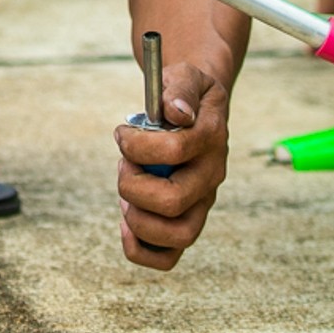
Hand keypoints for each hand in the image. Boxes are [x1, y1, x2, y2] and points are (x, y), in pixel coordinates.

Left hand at [114, 65, 229, 270]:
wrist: (200, 110)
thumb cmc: (185, 95)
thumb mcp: (185, 76)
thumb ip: (180, 88)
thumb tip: (175, 112)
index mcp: (211, 137)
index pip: (174, 150)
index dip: (137, 144)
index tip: (122, 133)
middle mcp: (211, 175)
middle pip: (174, 201)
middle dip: (132, 185)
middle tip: (123, 165)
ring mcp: (202, 202)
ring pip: (179, 235)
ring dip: (139, 218)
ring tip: (127, 195)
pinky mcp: (188, 220)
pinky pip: (169, 256)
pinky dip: (141, 248)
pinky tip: (126, 222)